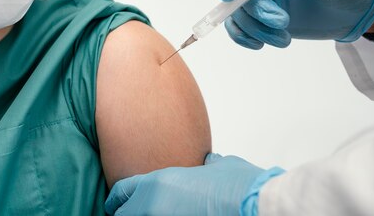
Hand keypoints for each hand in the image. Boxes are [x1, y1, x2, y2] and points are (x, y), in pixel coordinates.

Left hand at [105, 153, 280, 215]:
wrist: (255, 206)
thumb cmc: (241, 186)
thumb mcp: (219, 166)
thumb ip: (206, 165)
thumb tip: (208, 163)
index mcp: (158, 182)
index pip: (121, 192)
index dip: (118, 199)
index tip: (117, 204)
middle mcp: (152, 205)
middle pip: (122, 215)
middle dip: (128, 214)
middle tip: (136, 213)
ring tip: (158, 215)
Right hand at [216, 0, 373, 48]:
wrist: (356, 9)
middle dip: (255, 11)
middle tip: (283, 21)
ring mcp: (260, 1)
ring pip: (239, 16)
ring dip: (256, 29)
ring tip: (284, 38)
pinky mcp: (261, 21)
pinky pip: (240, 30)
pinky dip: (246, 38)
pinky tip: (263, 43)